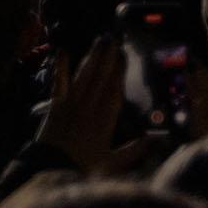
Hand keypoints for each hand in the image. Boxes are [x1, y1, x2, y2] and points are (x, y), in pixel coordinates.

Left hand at [36, 38, 136, 174]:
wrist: (52, 168)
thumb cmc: (84, 167)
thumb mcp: (114, 163)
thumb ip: (135, 150)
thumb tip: (155, 139)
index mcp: (105, 121)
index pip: (114, 91)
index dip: (119, 72)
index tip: (124, 56)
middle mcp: (89, 108)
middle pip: (100, 78)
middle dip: (107, 57)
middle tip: (113, 39)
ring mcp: (71, 104)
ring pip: (84, 76)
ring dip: (92, 57)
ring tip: (99, 40)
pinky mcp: (55, 104)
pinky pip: (59, 82)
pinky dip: (60, 66)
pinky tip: (62, 51)